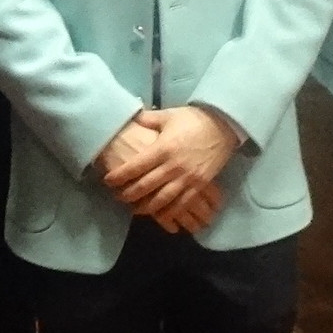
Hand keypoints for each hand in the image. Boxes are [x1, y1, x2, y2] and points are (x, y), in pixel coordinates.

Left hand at [102, 104, 236, 225]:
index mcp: (163, 148)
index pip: (136, 166)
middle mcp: (173, 165)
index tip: (108, 180)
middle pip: (146, 186)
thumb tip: (132, 118)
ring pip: (162, 199)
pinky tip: (161, 216)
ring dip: (147, 207)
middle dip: (129, 194)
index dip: (120, 175)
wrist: (224, 124)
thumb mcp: (168, 116)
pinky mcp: (200, 184)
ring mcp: (187, 177)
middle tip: (117, 197)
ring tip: (135, 210)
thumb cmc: (194, 119)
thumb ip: (148, 119)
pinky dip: (170, 212)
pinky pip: (183, 203)